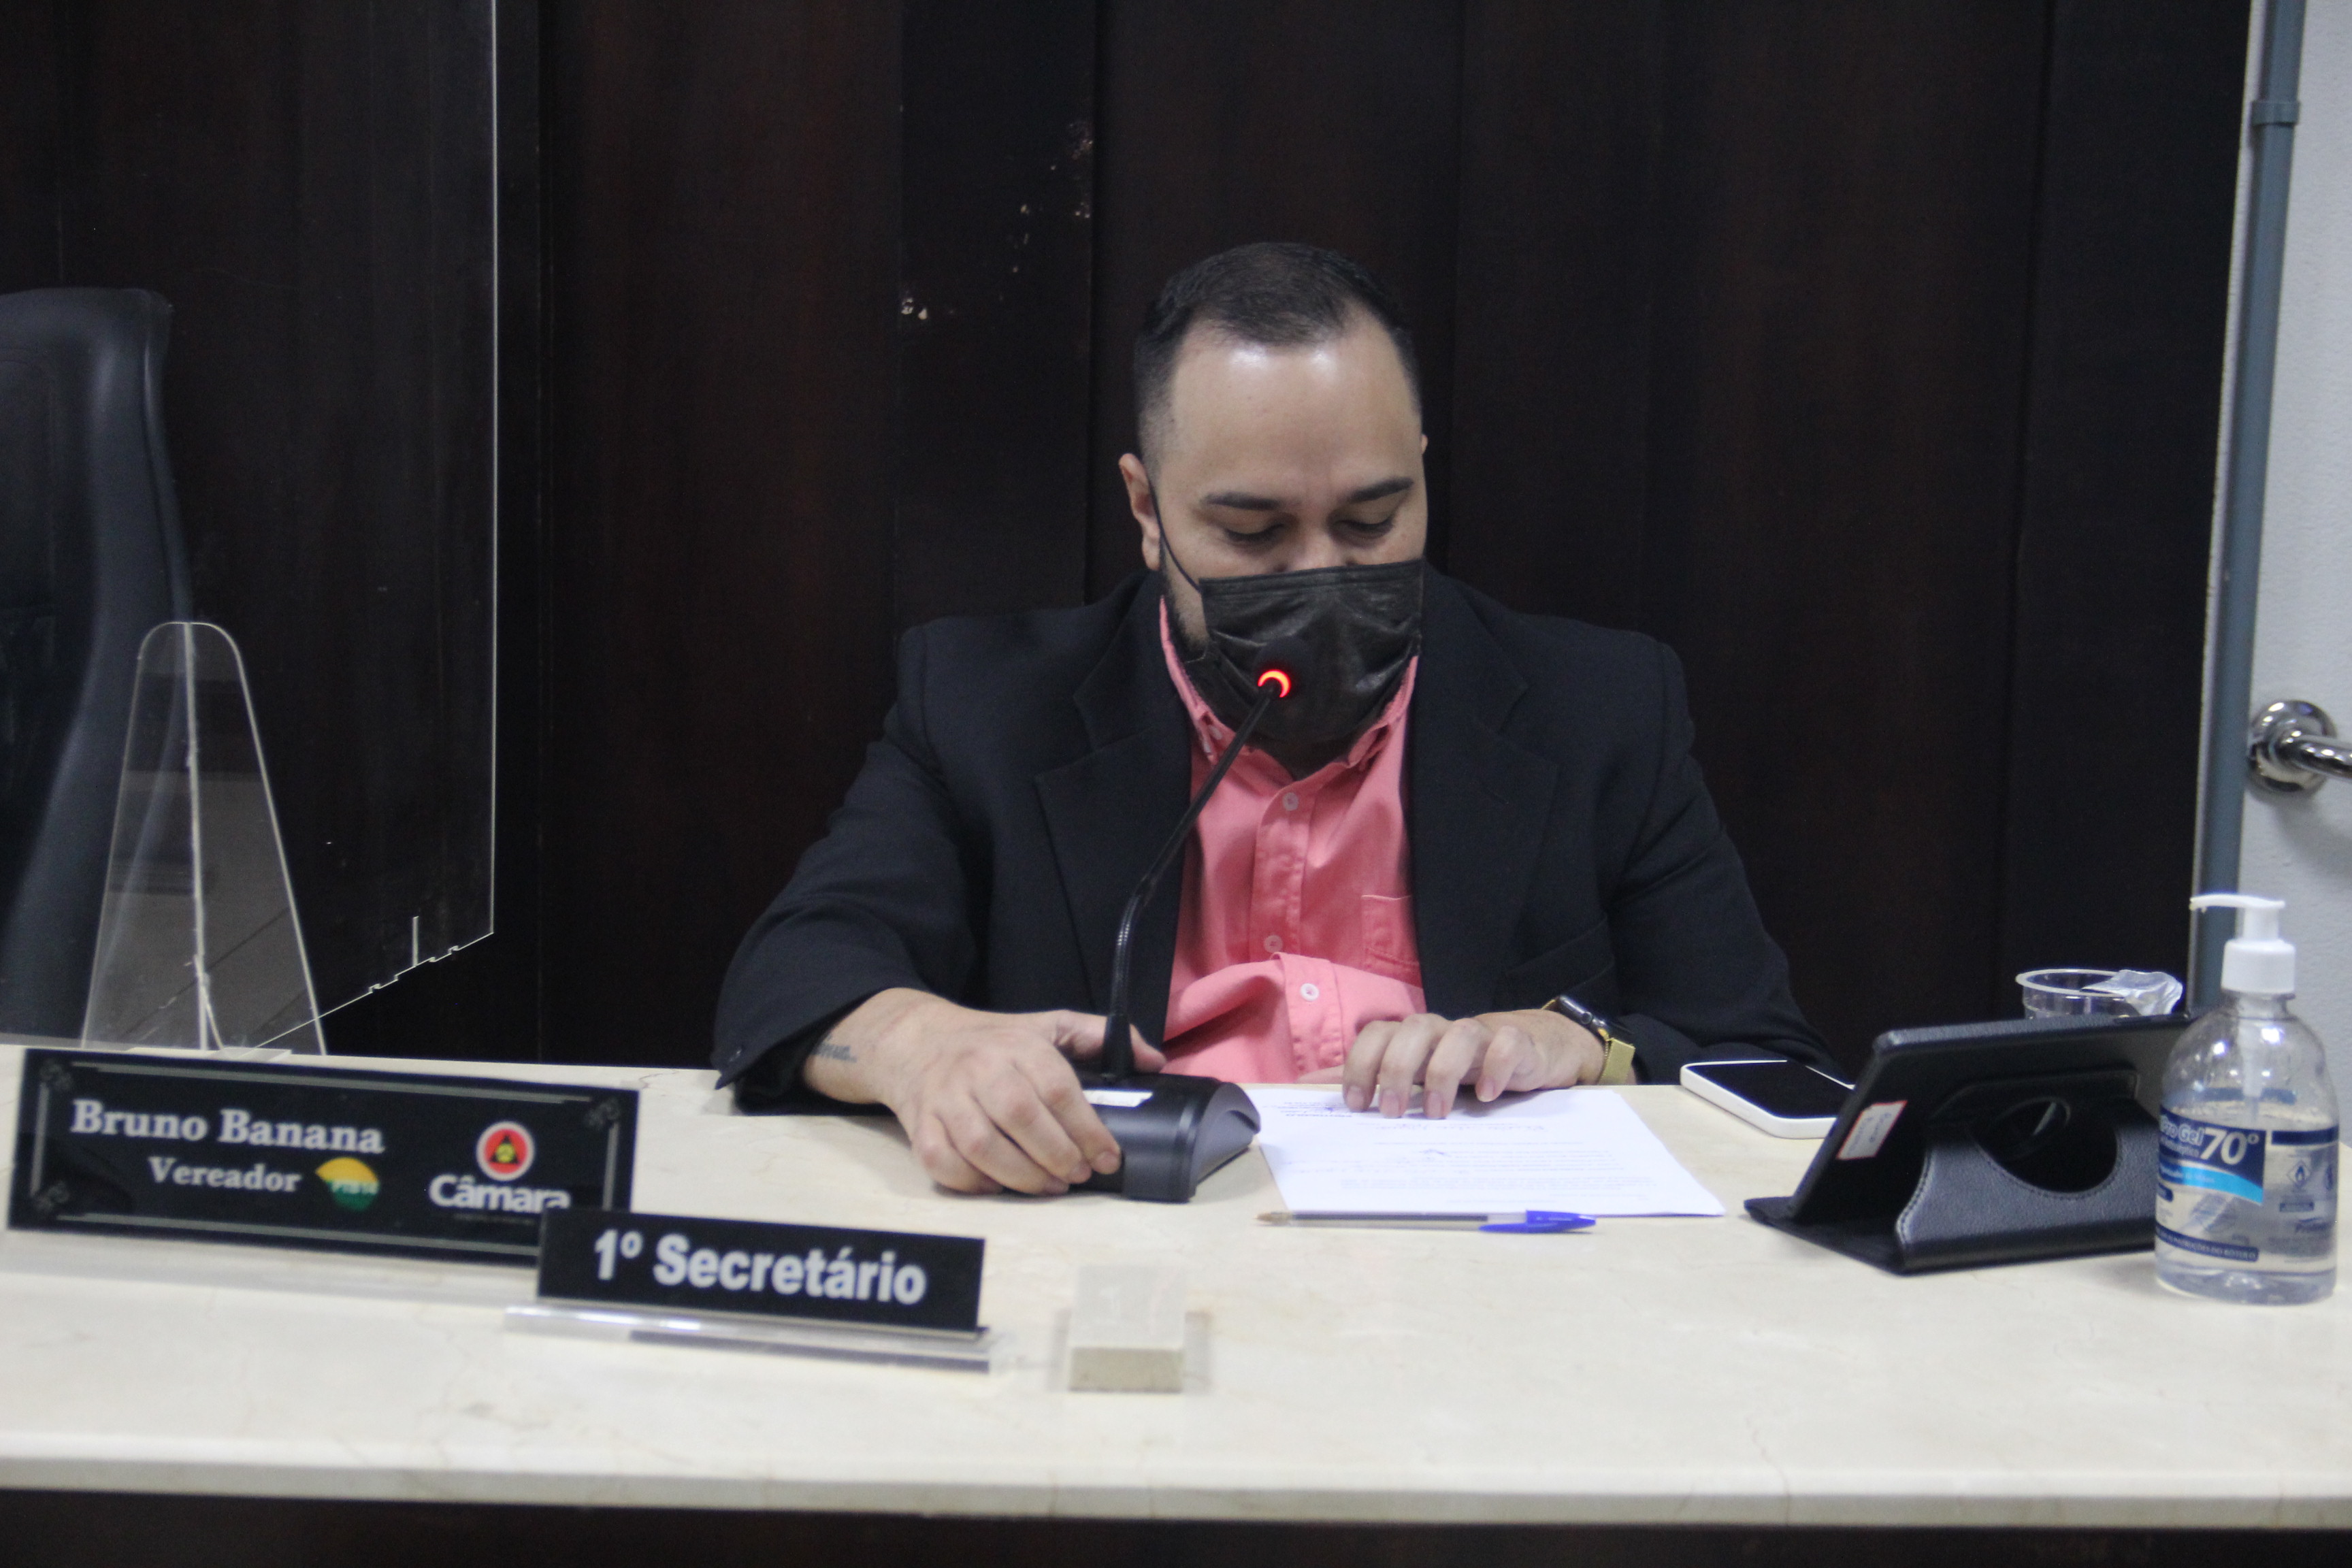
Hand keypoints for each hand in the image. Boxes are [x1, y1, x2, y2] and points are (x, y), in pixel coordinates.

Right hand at [802, 988, 1164, 1194]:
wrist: (920, 1042)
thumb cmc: (996, 1042)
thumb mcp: (1049, 1026)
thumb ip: (1101, 1037)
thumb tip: (1155, 1061)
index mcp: (1017, 1044)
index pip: (1057, 1088)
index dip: (1087, 1128)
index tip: (1109, 1157)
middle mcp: (978, 1068)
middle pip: (1020, 1117)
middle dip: (1057, 1155)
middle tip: (1079, 1175)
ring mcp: (945, 1098)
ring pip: (981, 1145)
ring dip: (1021, 1176)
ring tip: (1050, 1187)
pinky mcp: (920, 1125)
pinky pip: (942, 1162)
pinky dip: (972, 1182)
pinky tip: (999, 1186)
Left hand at [1304, 1009, 1600, 1117]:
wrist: (1526, 1049)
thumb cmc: (1458, 1065)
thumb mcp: (1411, 1073)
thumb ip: (1363, 1077)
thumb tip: (1304, 1087)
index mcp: (1411, 1038)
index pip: (1377, 1034)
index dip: (1361, 1064)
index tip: (1356, 1105)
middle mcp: (1442, 1031)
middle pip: (1413, 1030)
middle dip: (1396, 1069)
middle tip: (1389, 1112)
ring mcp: (1480, 1034)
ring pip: (1459, 1033)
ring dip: (1443, 1072)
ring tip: (1436, 1113)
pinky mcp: (1516, 1043)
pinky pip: (1506, 1044)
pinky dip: (1495, 1067)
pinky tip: (1485, 1096)